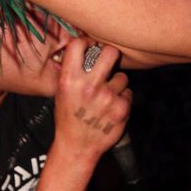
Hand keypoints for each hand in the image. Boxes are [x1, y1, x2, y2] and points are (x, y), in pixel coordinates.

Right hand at [53, 38, 131, 166]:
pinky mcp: (121, 108)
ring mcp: (107, 97)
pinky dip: (122, 99)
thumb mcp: (61, 92)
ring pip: (122, 77)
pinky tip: (111, 108)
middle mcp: (89, 86)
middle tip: (108, 63)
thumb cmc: (68, 117)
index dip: (86, 43)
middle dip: (110, 56)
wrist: (77, 146)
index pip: (79, 44)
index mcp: (69, 80)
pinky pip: (128, 93)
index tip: (89, 48)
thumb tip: (85, 47)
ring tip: (106, 97)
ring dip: (117, 84)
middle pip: (110, 52)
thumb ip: (72, 71)